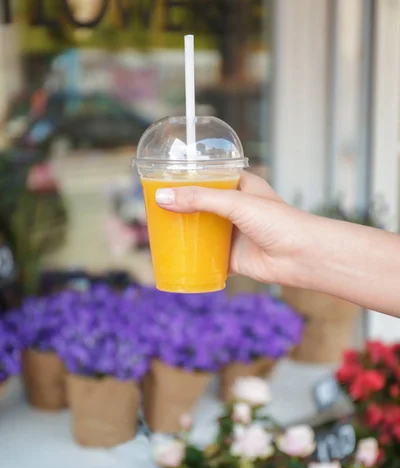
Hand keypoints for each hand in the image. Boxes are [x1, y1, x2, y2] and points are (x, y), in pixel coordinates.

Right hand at [155, 171, 304, 284]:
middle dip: (180, 207)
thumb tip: (162, 198)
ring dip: (184, 232)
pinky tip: (174, 257)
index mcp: (240, 186)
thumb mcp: (235, 203)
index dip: (187, 177)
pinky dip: (192, 257)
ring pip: (202, 231)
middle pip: (200, 205)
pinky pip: (206, 257)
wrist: (301, 256)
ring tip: (157, 230)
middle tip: (153, 207)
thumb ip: (199, 199)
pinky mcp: (232, 257)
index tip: (162, 178)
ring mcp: (233, 233)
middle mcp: (235, 208)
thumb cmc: (278, 222)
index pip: (208, 176)